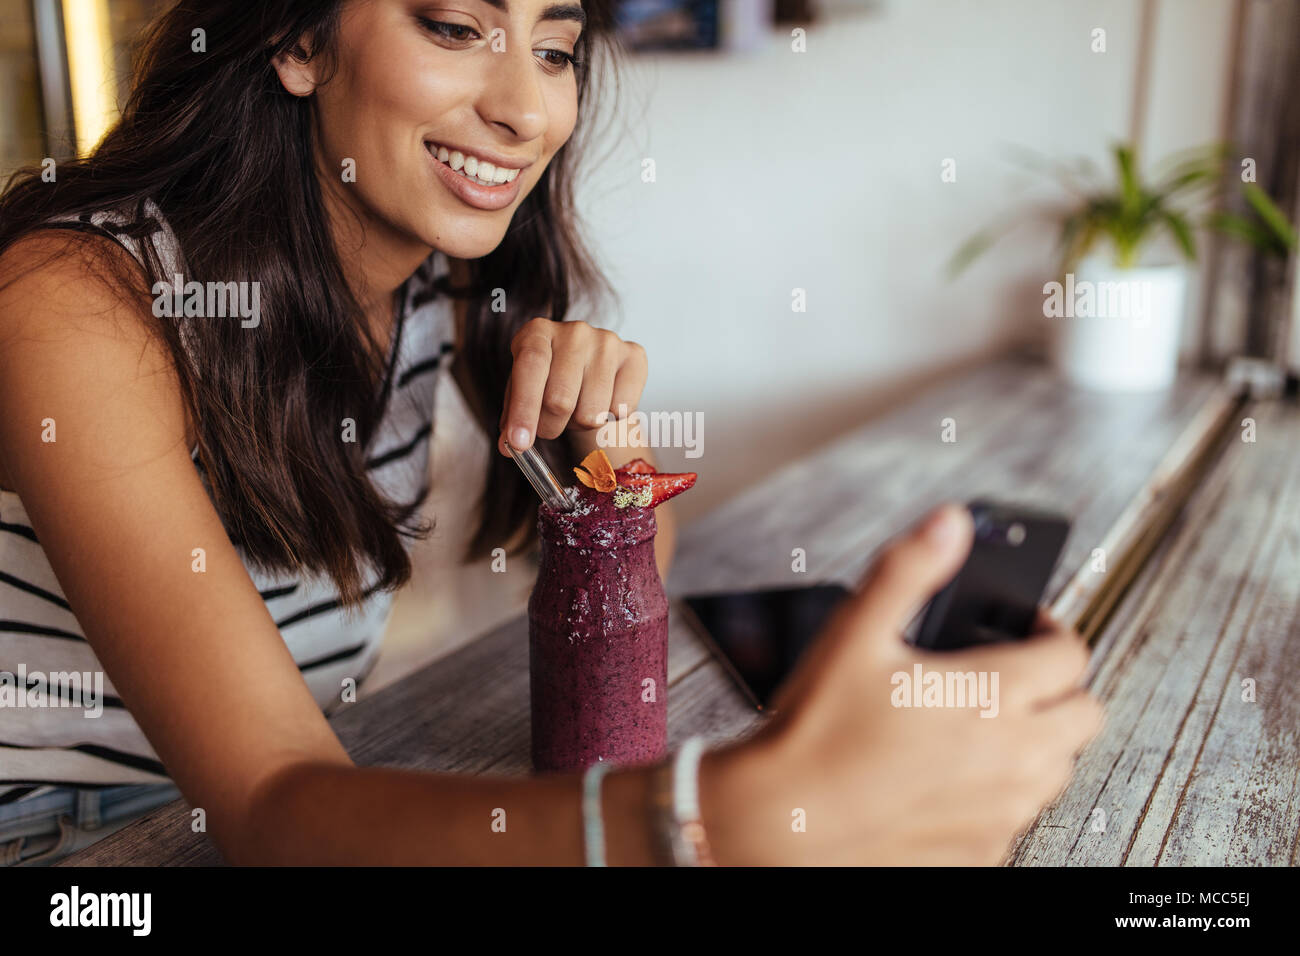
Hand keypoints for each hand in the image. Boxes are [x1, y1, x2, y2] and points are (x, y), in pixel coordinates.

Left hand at [497, 318, 647, 456]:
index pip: (530, 368)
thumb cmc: (550, 381)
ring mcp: (607, 341)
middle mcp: (574, 331)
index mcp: (537, 332)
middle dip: (550, 428)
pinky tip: (603, 401)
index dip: (523, 409)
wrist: (591, 369)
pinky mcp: (634, 355)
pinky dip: (609, 418)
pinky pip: (620, 409)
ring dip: (580, 425)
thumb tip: (509, 447)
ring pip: (591, 413)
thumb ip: (512, 417)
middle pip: (560, 399)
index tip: (519, 443)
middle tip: (549, 428)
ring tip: (577, 409)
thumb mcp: (522, 391)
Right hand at [699, 503, 1104, 864]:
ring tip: (985, 723)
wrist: (781, 819)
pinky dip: (1003, 791)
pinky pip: (1020, 815)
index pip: (1071, 655)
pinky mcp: (982, 851)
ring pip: (1060, 768)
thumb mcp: (856, 631)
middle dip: (1059, 687)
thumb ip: (909, 569)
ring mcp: (1001, 810)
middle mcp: (1012, 756)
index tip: (1026, 628)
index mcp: (993, 695)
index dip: (1052, 630)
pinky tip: (955, 775)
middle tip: (1013, 674)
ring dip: (1040, 740)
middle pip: (1086, 714)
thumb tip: (951, 523)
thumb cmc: (815, 729)